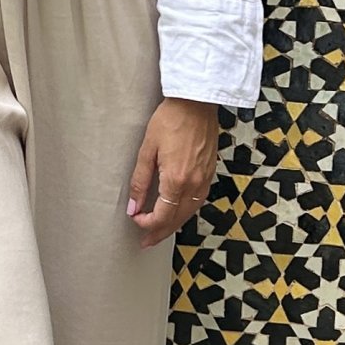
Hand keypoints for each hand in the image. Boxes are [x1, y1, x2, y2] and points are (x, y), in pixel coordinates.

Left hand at [126, 98, 218, 247]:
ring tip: (159, 232)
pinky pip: (198, 201)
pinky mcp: (210, 172)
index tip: (135, 221)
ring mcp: (205, 179)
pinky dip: (185, 212)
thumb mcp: (148, 149)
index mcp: (176, 180)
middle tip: (146, 242)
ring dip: (173, 225)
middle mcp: (194, 184)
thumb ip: (140, 181)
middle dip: (160, 233)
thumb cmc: (170, 119)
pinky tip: (177, 212)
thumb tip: (134, 207)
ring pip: (189, 213)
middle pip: (176, 220)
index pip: (162, 216)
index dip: (147, 224)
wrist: (197, 102)